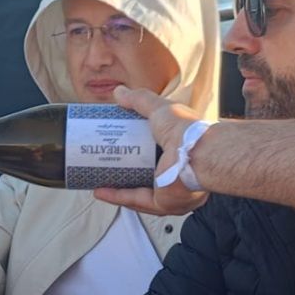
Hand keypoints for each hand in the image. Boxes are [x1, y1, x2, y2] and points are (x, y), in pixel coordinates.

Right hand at [92, 85, 210, 216]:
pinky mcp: (164, 202)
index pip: (157, 153)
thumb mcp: (160, 109)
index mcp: (180, 151)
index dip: (136, 151)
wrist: (196, 152)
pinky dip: (118, 196)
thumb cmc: (187, 131)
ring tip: (98, 182)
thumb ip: (140, 100)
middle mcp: (178, 173)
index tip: (118, 147)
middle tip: (105, 166)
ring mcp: (172, 190)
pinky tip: (101, 191)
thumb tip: (119, 93)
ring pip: (140, 193)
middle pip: (147, 177)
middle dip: (125, 174)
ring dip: (117, 190)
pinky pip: (137, 201)